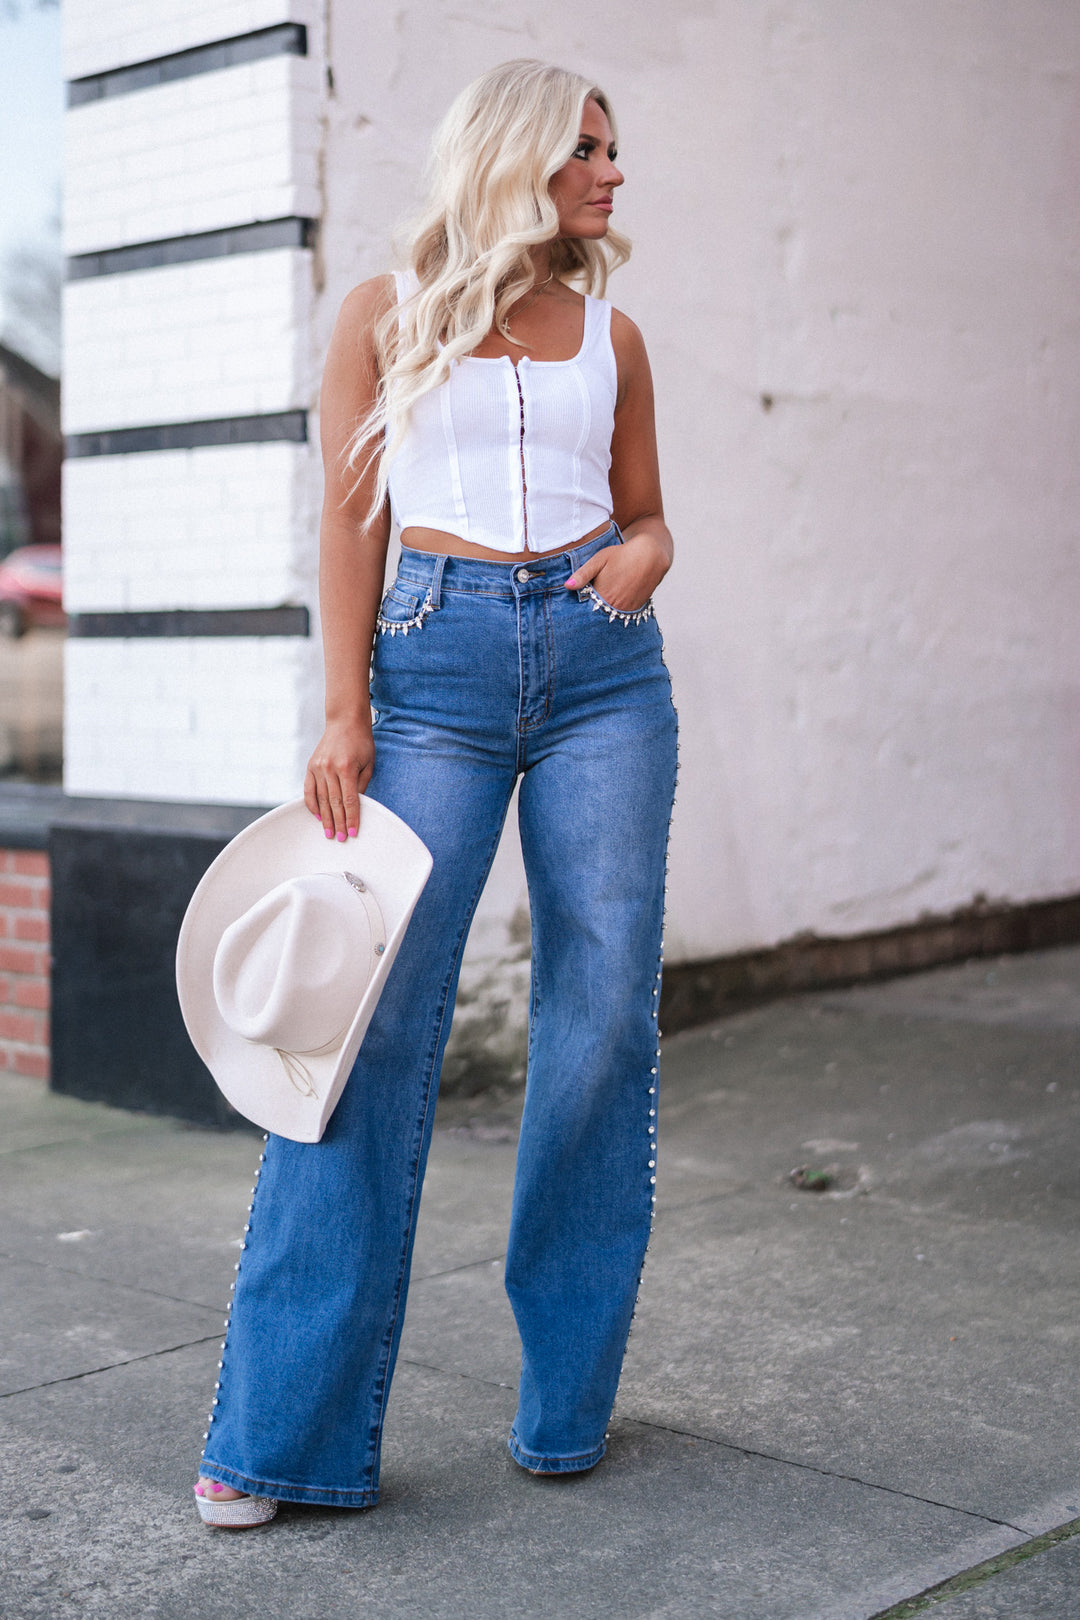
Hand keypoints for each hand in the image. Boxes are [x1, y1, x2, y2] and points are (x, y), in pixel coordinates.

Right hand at [304, 716, 374, 840]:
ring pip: (320, 799)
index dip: (351, 818)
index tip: (352, 832)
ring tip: (329, 833)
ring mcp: (318, 767)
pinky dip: (312, 804)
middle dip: (338, 823)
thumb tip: (356, 806)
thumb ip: (362, 785)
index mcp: (346, 768)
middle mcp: (329, 768)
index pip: (350, 800)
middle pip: (334, 803)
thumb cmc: (361, 742)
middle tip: (340, 838)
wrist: (345, 721)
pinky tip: (317, 816)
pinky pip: (309, 790)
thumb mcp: (368, 763)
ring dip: (325, 818)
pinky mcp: (310, 766)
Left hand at [564, 530, 669, 611]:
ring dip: (603, 614)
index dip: (578, 610)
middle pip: (597, 616)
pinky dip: (614, 613)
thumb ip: (583, 574)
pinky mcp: (636, 609)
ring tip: (599, 606)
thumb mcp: (599, 560)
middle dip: (590, 613)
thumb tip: (567, 586)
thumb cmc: (622, 555)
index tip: (572, 608)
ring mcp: (627, 610)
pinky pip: (621, 617)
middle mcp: (615, 606)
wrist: (651, 555)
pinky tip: (611, 604)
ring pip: (609, 618)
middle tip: (584, 608)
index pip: (585, 611)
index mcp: (603, 595)